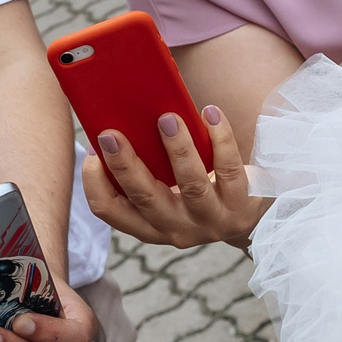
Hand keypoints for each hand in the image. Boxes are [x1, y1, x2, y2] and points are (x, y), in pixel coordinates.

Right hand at [82, 107, 264, 250]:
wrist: (250, 214)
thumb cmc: (196, 188)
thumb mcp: (167, 189)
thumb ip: (145, 166)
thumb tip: (121, 114)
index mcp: (148, 224)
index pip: (110, 211)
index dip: (95, 183)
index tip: (91, 150)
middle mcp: (176, 228)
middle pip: (145, 198)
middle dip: (124, 164)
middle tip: (110, 133)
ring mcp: (211, 220)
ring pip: (191, 185)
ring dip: (177, 149)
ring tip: (168, 118)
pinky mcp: (241, 205)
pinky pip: (229, 170)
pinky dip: (220, 138)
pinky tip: (210, 113)